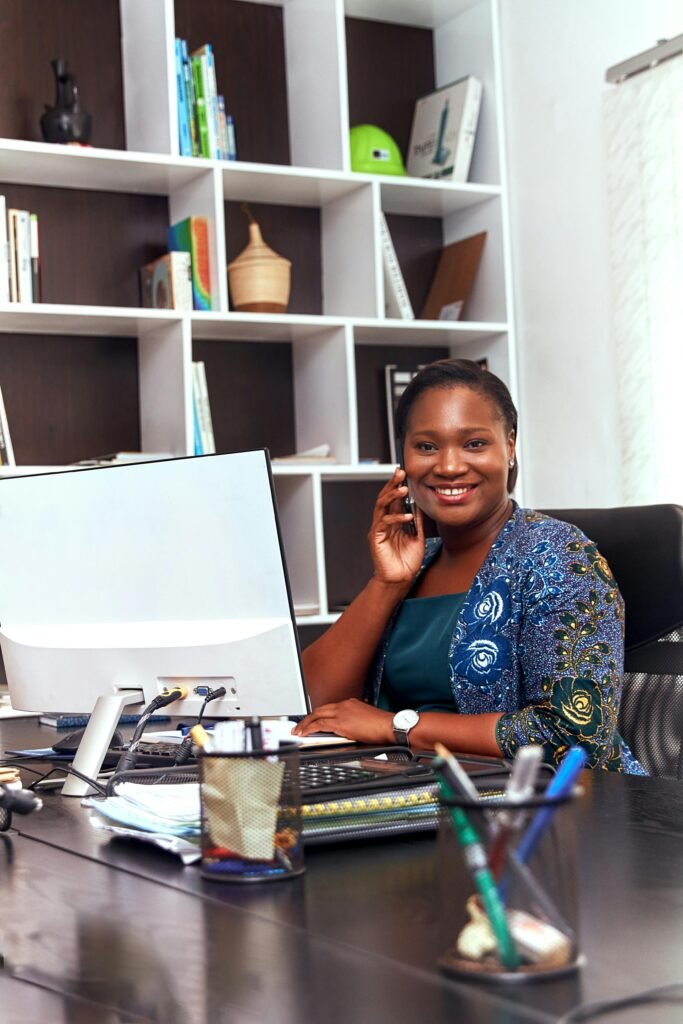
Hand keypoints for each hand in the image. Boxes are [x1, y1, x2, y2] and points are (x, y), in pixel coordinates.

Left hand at [292, 699, 393, 744]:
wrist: (389, 726)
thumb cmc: (382, 725)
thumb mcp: (366, 719)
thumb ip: (354, 721)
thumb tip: (349, 730)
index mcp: (351, 703)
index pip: (329, 708)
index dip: (318, 714)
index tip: (313, 721)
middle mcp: (344, 705)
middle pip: (320, 709)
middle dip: (308, 718)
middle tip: (299, 726)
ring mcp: (342, 712)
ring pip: (317, 715)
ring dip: (305, 723)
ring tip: (298, 731)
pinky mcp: (341, 723)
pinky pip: (320, 725)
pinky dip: (310, 728)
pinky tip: (305, 734)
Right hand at [368, 468, 424, 585]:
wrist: (400, 580)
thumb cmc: (407, 561)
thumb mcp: (417, 537)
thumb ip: (417, 523)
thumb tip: (420, 507)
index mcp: (393, 521)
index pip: (393, 498)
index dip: (397, 485)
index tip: (403, 473)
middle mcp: (384, 523)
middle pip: (385, 497)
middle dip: (392, 484)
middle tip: (399, 472)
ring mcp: (379, 529)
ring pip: (381, 506)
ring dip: (392, 496)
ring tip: (403, 489)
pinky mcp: (375, 538)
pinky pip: (384, 523)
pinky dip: (395, 518)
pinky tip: (406, 516)